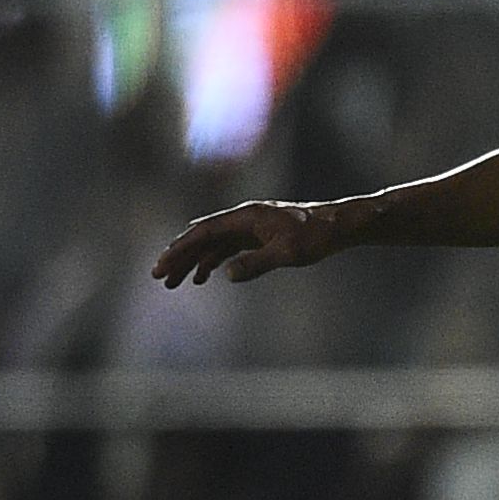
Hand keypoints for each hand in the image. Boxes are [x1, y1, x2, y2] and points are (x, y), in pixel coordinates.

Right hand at [154, 199, 349, 286]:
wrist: (338, 225)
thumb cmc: (316, 236)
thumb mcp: (287, 253)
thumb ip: (256, 263)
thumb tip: (226, 274)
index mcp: (246, 217)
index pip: (204, 232)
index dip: (181, 248)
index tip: (164, 264)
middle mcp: (244, 219)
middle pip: (203, 237)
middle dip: (180, 257)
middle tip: (160, 277)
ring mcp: (250, 228)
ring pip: (213, 245)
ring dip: (194, 262)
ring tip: (175, 283)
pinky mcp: (258, 236)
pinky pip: (227, 249)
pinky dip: (213, 262)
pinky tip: (204, 277)